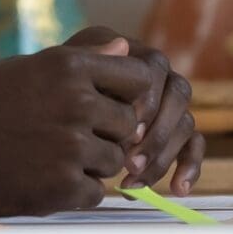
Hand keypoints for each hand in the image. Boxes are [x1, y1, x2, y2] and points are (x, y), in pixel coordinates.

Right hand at [0, 32, 163, 215]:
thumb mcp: (27, 68)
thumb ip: (81, 59)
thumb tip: (124, 45)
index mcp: (68, 66)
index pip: (138, 78)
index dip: (126, 96)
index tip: (106, 106)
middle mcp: (76, 103)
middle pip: (128, 124)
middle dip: (106, 133)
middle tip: (67, 137)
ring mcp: (70, 148)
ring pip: (114, 161)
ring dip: (91, 165)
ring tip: (49, 158)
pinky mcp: (60, 189)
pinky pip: (95, 193)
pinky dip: (76, 192)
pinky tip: (43, 179)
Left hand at [63, 25, 203, 193]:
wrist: (40, 116)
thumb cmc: (50, 95)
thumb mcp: (63, 73)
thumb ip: (88, 61)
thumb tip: (121, 45)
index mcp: (130, 54)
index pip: (154, 69)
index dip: (147, 100)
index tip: (129, 131)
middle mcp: (155, 74)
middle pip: (178, 95)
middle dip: (157, 133)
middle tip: (131, 163)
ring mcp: (166, 102)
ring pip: (185, 123)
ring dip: (163, 156)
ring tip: (131, 184)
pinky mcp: (173, 129)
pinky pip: (192, 144)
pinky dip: (189, 166)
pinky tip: (177, 189)